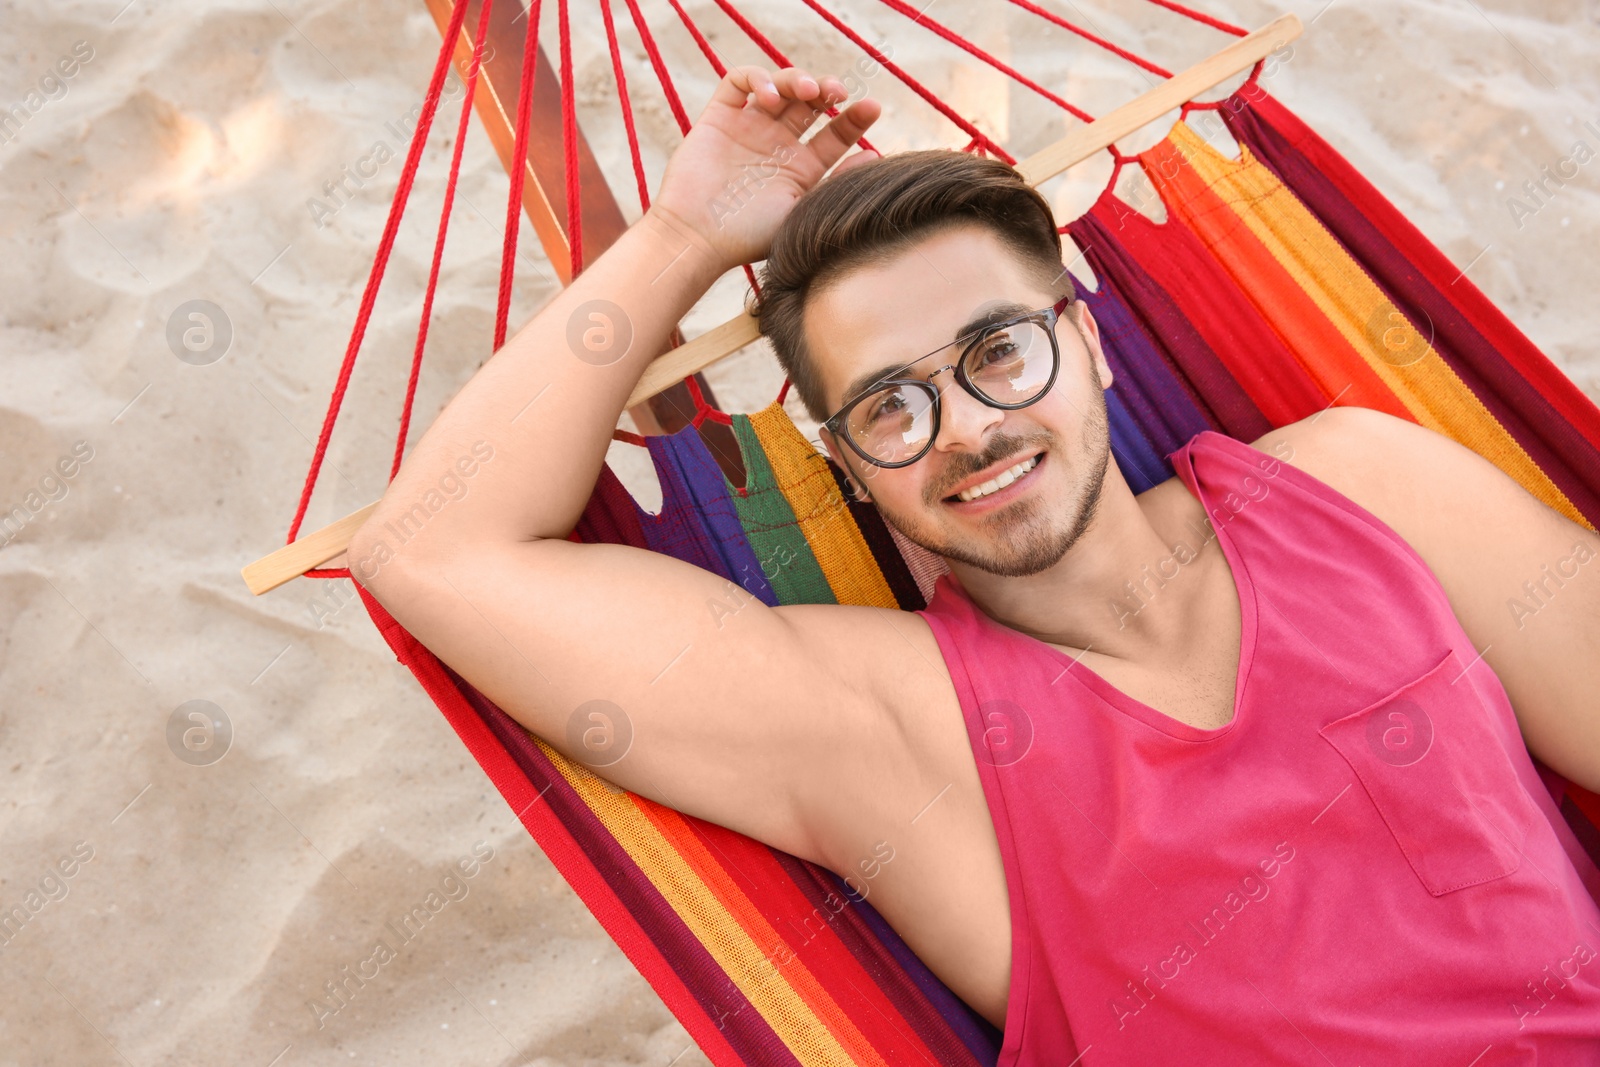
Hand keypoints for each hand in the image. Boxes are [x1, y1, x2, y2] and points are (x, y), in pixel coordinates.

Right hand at [648, 64, 882, 275]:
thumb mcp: (805, 210)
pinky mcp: (719, 118)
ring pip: (780, 86)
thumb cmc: (750, 236)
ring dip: (797, 79)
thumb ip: (838, 182)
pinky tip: (770, 97)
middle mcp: (776, 145)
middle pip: (810, 103)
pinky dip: (758, 78)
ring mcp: (748, 129)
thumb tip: (875, 156)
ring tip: (807, 91)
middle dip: (827, 90)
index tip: (872, 108)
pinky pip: (738, 82)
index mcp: (800, 169)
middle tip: (838, 93)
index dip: (855, 119)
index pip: (835, 134)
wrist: (699, 239)